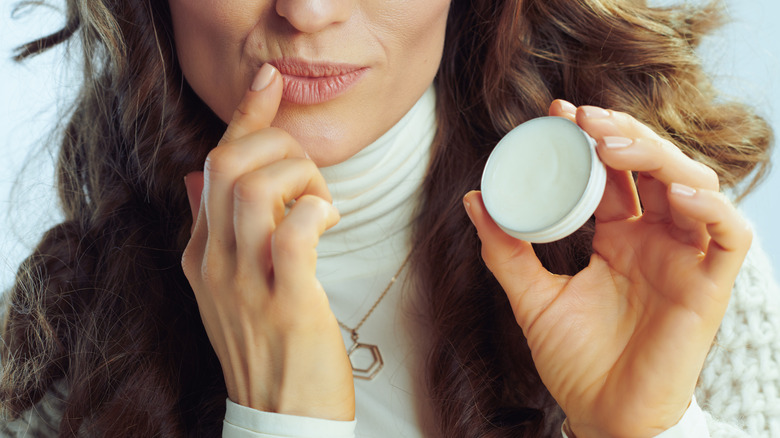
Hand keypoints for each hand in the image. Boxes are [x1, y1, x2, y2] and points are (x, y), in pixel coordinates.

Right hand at [181, 63, 354, 420]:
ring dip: (301, 178)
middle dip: (280, 147)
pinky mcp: (286, 304)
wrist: (281, 417)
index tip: (269, 85)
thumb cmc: (272, 345)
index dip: (245, 119)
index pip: (214, 166)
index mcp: (202, 253)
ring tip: (323, 206)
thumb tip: (229, 185)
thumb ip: (230, 238)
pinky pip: (293, 234)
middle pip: (230, 164)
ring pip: (255, 188)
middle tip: (312, 178)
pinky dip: (316, 211)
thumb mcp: (236, 289)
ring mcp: (245, 284)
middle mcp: (214, 263)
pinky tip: (330, 220)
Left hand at [464, 100, 751, 436]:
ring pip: (694, 186)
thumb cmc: (574, 361)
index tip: (558, 112)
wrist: (601, 416)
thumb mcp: (532, 297)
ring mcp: (684, 259)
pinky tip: (674, 191)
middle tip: (582, 119)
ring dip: (658, 156)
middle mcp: (654, 240)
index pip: (613, 174)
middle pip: (653, 167)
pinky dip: (709, 207)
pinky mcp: (709, 286)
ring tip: (612, 145)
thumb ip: (506, 250)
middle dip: (622, 135)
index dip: (592, 138)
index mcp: (619, 237)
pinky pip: (729, 234)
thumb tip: (474, 199)